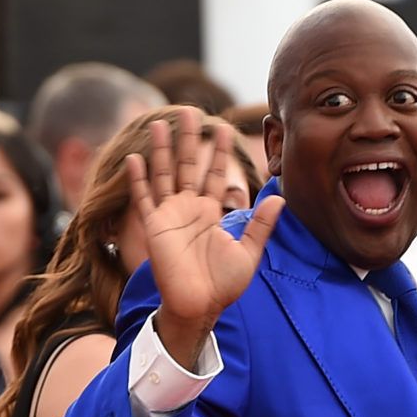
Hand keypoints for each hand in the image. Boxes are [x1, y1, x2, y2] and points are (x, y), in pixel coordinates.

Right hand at [128, 107, 283, 368]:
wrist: (199, 306)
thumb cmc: (223, 285)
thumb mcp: (249, 252)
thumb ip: (261, 225)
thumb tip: (280, 198)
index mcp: (211, 213)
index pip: (215, 175)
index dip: (218, 153)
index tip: (223, 128)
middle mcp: (188, 209)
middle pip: (187, 166)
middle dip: (188, 139)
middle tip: (189, 111)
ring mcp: (169, 216)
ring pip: (163, 174)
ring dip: (160, 149)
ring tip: (159, 122)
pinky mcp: (154, 227)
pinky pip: (144, 199)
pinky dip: (139, 180)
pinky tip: (135, 158)